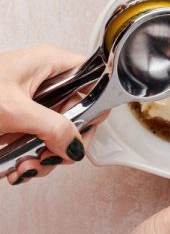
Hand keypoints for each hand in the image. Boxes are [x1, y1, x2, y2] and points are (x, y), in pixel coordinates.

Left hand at [0, 45, 96, 184]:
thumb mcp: (12, 109)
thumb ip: (52, 127)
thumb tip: (76, 146)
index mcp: (49, 64)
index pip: (94, 80)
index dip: (93, 107)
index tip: (80, 131)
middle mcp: (46, 82)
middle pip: (80, 115)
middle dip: (66, 143)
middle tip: (51, 157)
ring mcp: (34, 105)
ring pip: (61, 136)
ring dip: (47, 159)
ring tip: (26, 168)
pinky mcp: (21, 125)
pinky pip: (41, 145)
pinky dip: (32, 162)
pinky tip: (17, 169)